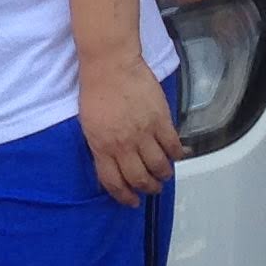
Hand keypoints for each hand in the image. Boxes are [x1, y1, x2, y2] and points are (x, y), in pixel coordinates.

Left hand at [79, 57, 185, 207]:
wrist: (110, 64)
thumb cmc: (96, 90)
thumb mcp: (88, 124)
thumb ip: (100, 147)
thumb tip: (110, 164)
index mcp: (102, 147)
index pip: (114, 182)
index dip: (124, 196)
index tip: (131, 201)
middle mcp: (123, 145)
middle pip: (140, 179)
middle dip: (148, 189)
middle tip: (152, 188)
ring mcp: (144, 134)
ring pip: (160, 167)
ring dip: (163, 175)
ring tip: (164, 174)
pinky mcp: (161, 121)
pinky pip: (173, 147)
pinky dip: (176, 155)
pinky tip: (175, 155)